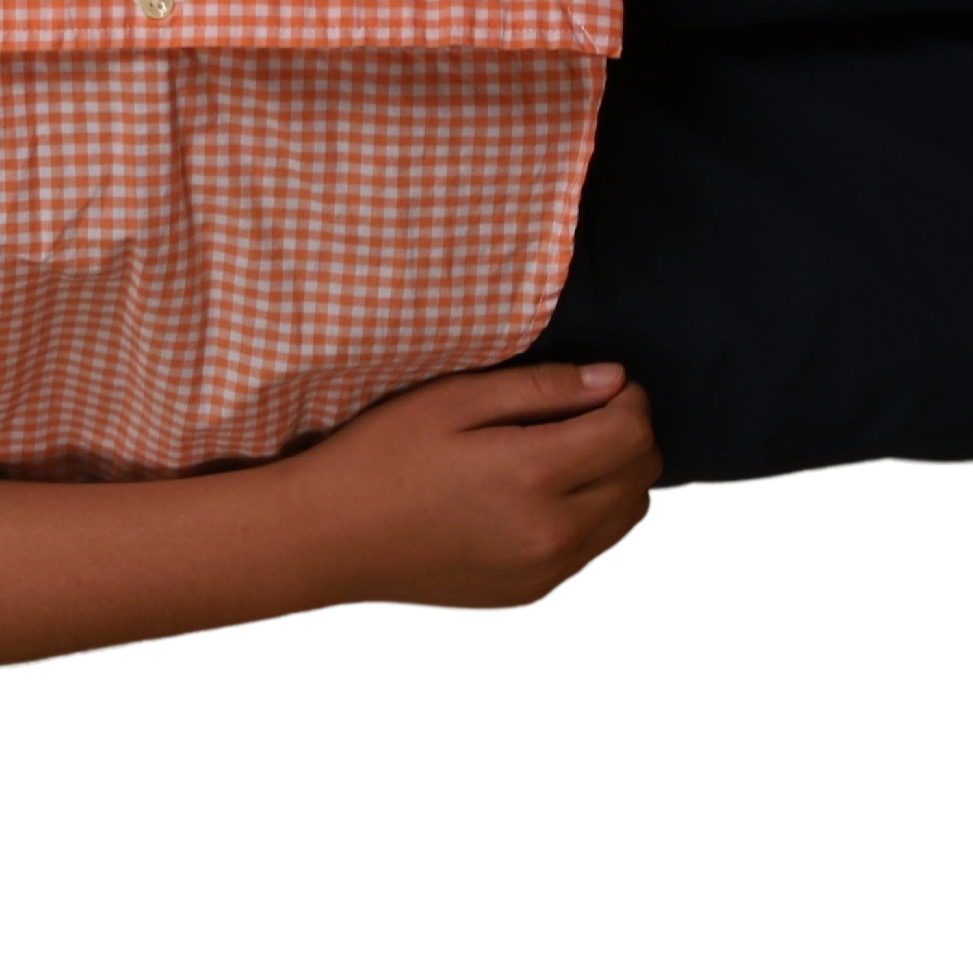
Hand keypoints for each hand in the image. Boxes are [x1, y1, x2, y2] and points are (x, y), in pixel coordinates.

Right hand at [291, 360, 663, 613]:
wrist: (330, 538)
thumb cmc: (380, 457)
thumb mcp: (452, 401)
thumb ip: (539, 388)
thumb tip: (612, 380)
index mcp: (533, 475)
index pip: (633, 433)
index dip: (629, 398)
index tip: (604, 385)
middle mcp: (553, 532)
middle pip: (642, 476)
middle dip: (628, 436)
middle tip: (582, 415)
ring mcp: (545, 571)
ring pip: (629, 517)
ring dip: (616, 479)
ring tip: (565, 457)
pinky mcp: (531, 593)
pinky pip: (594, 550)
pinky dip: (589, 517)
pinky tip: (540, 498)